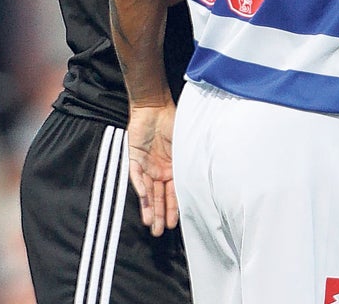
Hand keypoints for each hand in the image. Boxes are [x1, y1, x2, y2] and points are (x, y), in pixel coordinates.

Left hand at [127, 103, 178, 236]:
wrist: (155, 106)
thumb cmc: (174, 121)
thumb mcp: (186, 144)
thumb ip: (189, 160)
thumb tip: (204, 175)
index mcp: (174, 168)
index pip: (174, 193)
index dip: (174, 208)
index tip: (174, 224)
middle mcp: (161, 170)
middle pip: (160, 196)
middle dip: (160, 214)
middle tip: (160, 232)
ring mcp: (147, 166)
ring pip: (148, 192)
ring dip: (149, 207)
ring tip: (150, 225)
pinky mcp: (134, 159)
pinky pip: (136, 177)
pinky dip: (140, 188)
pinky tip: (143, 201)